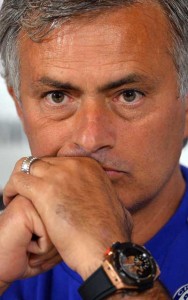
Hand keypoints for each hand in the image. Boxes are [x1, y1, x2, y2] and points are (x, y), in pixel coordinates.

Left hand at [4, 157, 131, 279]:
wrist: (106, 246)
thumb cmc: (110, 233)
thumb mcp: (116, 205)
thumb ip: (105, 195)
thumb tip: (104, 199)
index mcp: (89, 166)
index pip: (58, 161)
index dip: (47, 174)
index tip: (42, 187)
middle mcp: (74, 165)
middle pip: (41, 162)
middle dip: (32, 177)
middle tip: (27, 193)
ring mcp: (59, 175)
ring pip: (27, 166)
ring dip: (19, 181)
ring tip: (15, 196)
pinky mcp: (44, 190)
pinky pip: (17, 180)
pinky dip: (10, 190)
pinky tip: (10, 201)